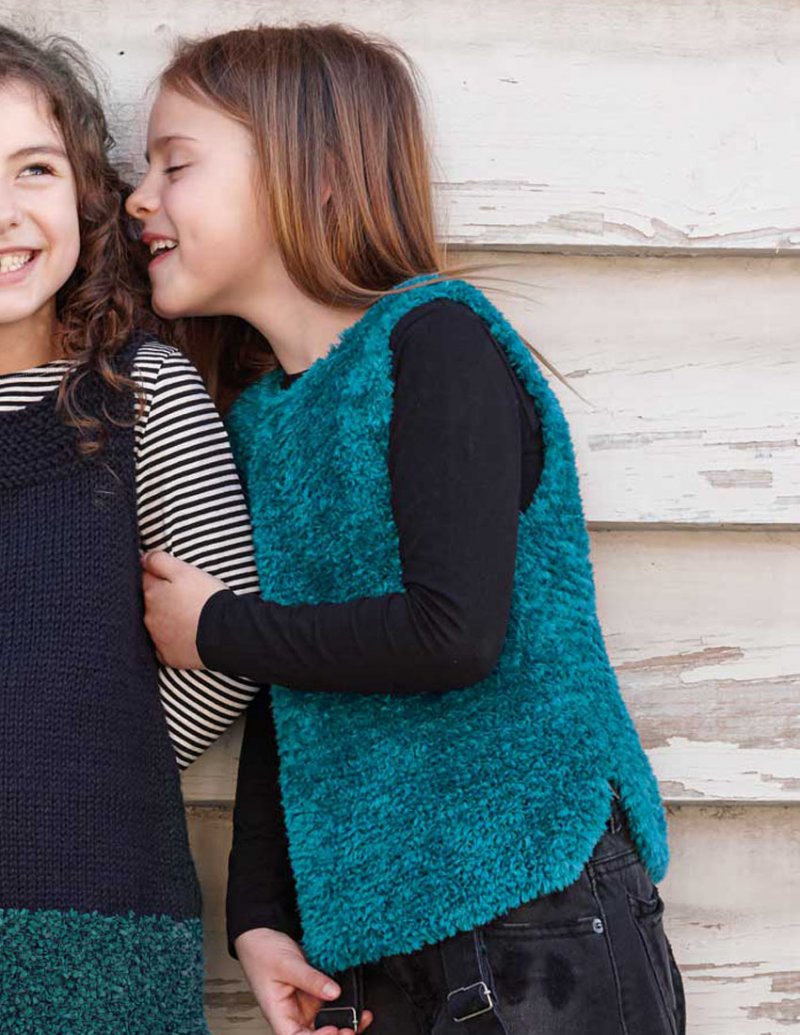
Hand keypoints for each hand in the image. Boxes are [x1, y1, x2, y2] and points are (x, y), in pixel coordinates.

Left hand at [141, 551, 226, 667]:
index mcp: (151, 594)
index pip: (146, 579)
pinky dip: (173, 641)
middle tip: (185, 597)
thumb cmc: (206, 598)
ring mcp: (158, 639)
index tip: (172, 578)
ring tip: (189, 616)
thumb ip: (159, 561)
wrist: (225, 632)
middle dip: (162, 599)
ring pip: (157, 625)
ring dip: (167, 620)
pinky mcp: (168, 656)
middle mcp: (149, 617)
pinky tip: (187, 636)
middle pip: (151, 603)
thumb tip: (142, 558)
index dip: (159, 575)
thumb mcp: (184, 570)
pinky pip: (165, 647)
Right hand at [234, 928, 373, 1034]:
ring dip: (344, 1025)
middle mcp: (292, 1015)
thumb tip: (334, 992)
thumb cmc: (262, 953)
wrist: (262, 935)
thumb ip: (311, 979)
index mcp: (279, 1014)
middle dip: (335, 1034)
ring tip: (360, 1017)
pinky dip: (344, 1008)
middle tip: (352, 1028)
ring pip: (326, 1024)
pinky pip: (330, 1006)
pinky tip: (356, 1006)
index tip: (333, 1029)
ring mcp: (304, 1006)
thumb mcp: (287, 964)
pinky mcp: (313, 995)